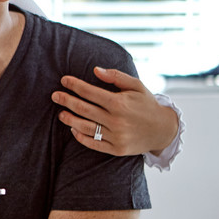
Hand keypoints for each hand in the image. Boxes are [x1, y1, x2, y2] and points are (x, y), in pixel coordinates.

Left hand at [51, 67, 178, 155]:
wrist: (163, 130)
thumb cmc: (147, 104)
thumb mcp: (137, 86)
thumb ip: (116, 76)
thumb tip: (95, 69)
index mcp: (120, 103)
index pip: (90, 92)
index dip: (74, 85)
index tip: (64, 80)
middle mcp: (116, 120)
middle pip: (84, 109)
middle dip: (66, 101)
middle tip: (55, 96)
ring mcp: (116, 136)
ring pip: (85, 127)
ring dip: (69, 120)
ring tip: (61, 113)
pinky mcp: (116, 149)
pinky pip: (93, 143)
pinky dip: (80, 137)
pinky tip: (73, 129)